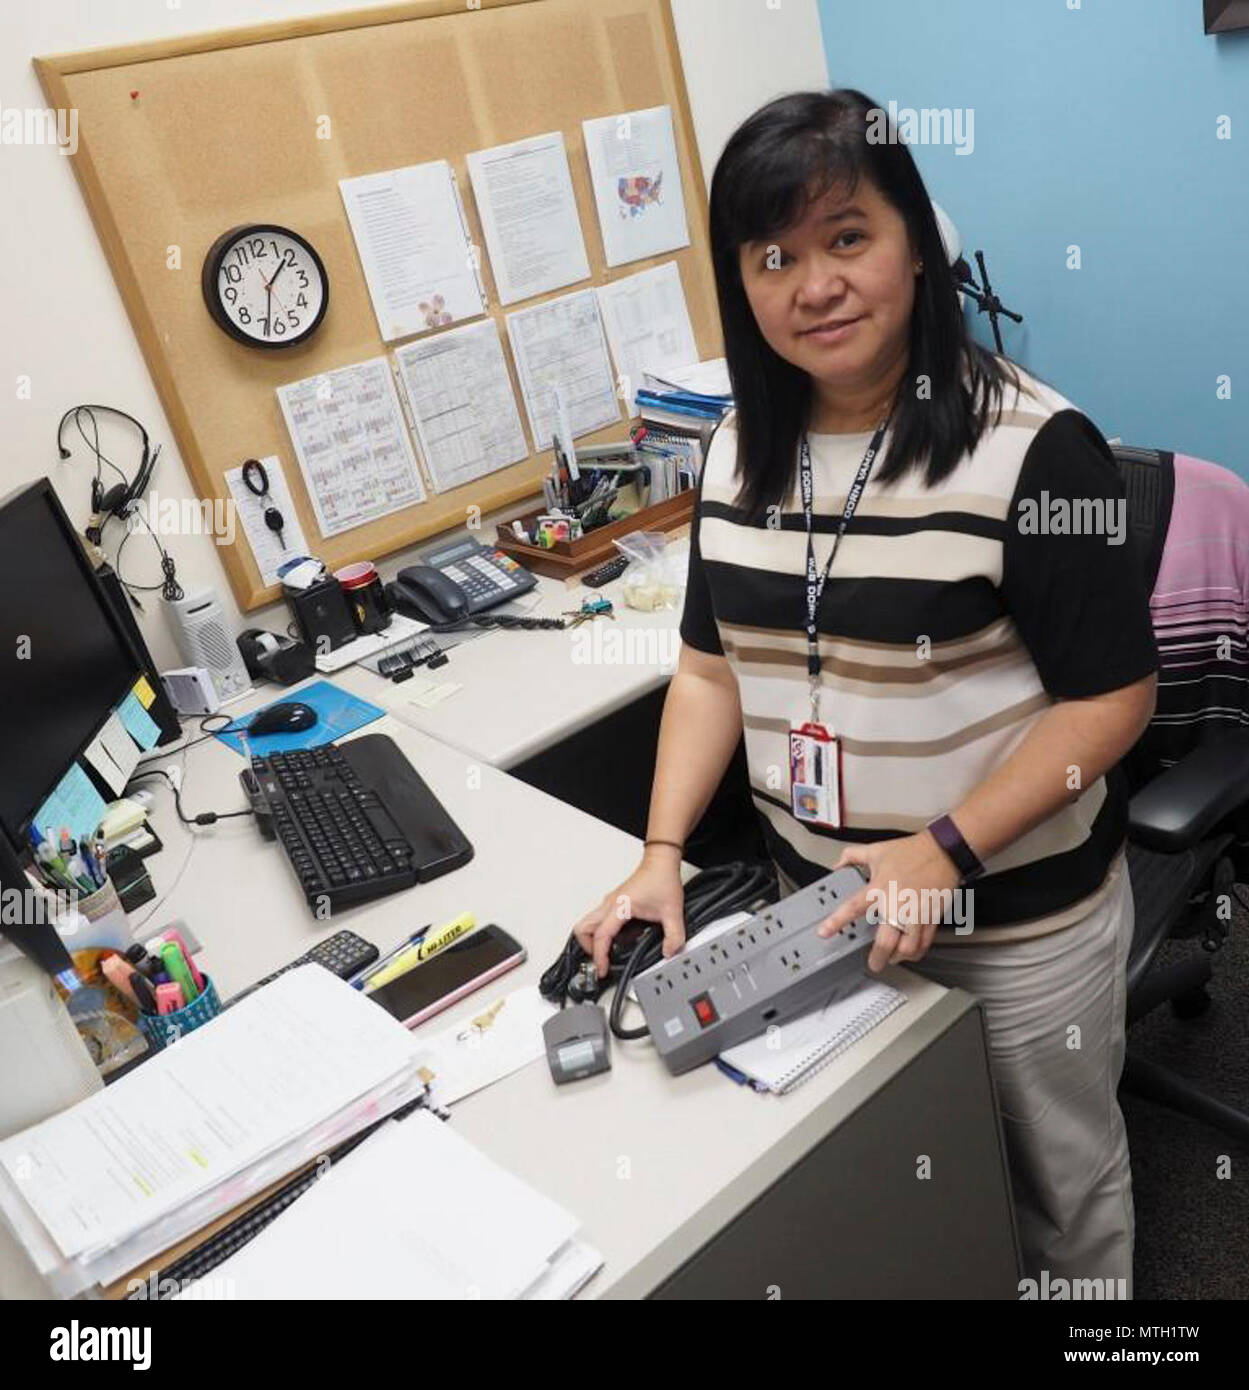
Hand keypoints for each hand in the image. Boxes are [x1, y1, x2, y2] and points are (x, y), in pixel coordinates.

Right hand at [572, 845, 685, 977]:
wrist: (661, 861)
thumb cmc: (662, 878)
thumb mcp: (672, 911)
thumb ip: (674, 936)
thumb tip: (669, 952)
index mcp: (620, 906)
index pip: (602, 936)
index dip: (599, 955)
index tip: (602, 969)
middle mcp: (609, 904)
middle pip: (582, 929)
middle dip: (588, 948)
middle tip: (601, 960)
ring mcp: (609, 902)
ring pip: (588, 924)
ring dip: (595, 940)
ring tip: (611, 952)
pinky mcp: (613, 902)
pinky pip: (600, 921)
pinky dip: (605, 933)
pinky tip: (623, 937)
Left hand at [815, 832, 960, 971]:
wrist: (942, 852)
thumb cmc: (912, 851)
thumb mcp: (876, 850)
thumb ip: (852, 856)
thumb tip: (838, 864)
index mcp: (880, 888)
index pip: (853, 907)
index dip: (836, 922)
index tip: (824, 933)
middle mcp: (897, 904)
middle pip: (885, 941)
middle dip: (877, 957)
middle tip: (873, 964)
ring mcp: (916, 914)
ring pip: (907, 948)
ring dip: (898, 958)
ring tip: (892, 959)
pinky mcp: (931, 917)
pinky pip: (925, 942)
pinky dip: (917, 952)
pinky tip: (910, 952)